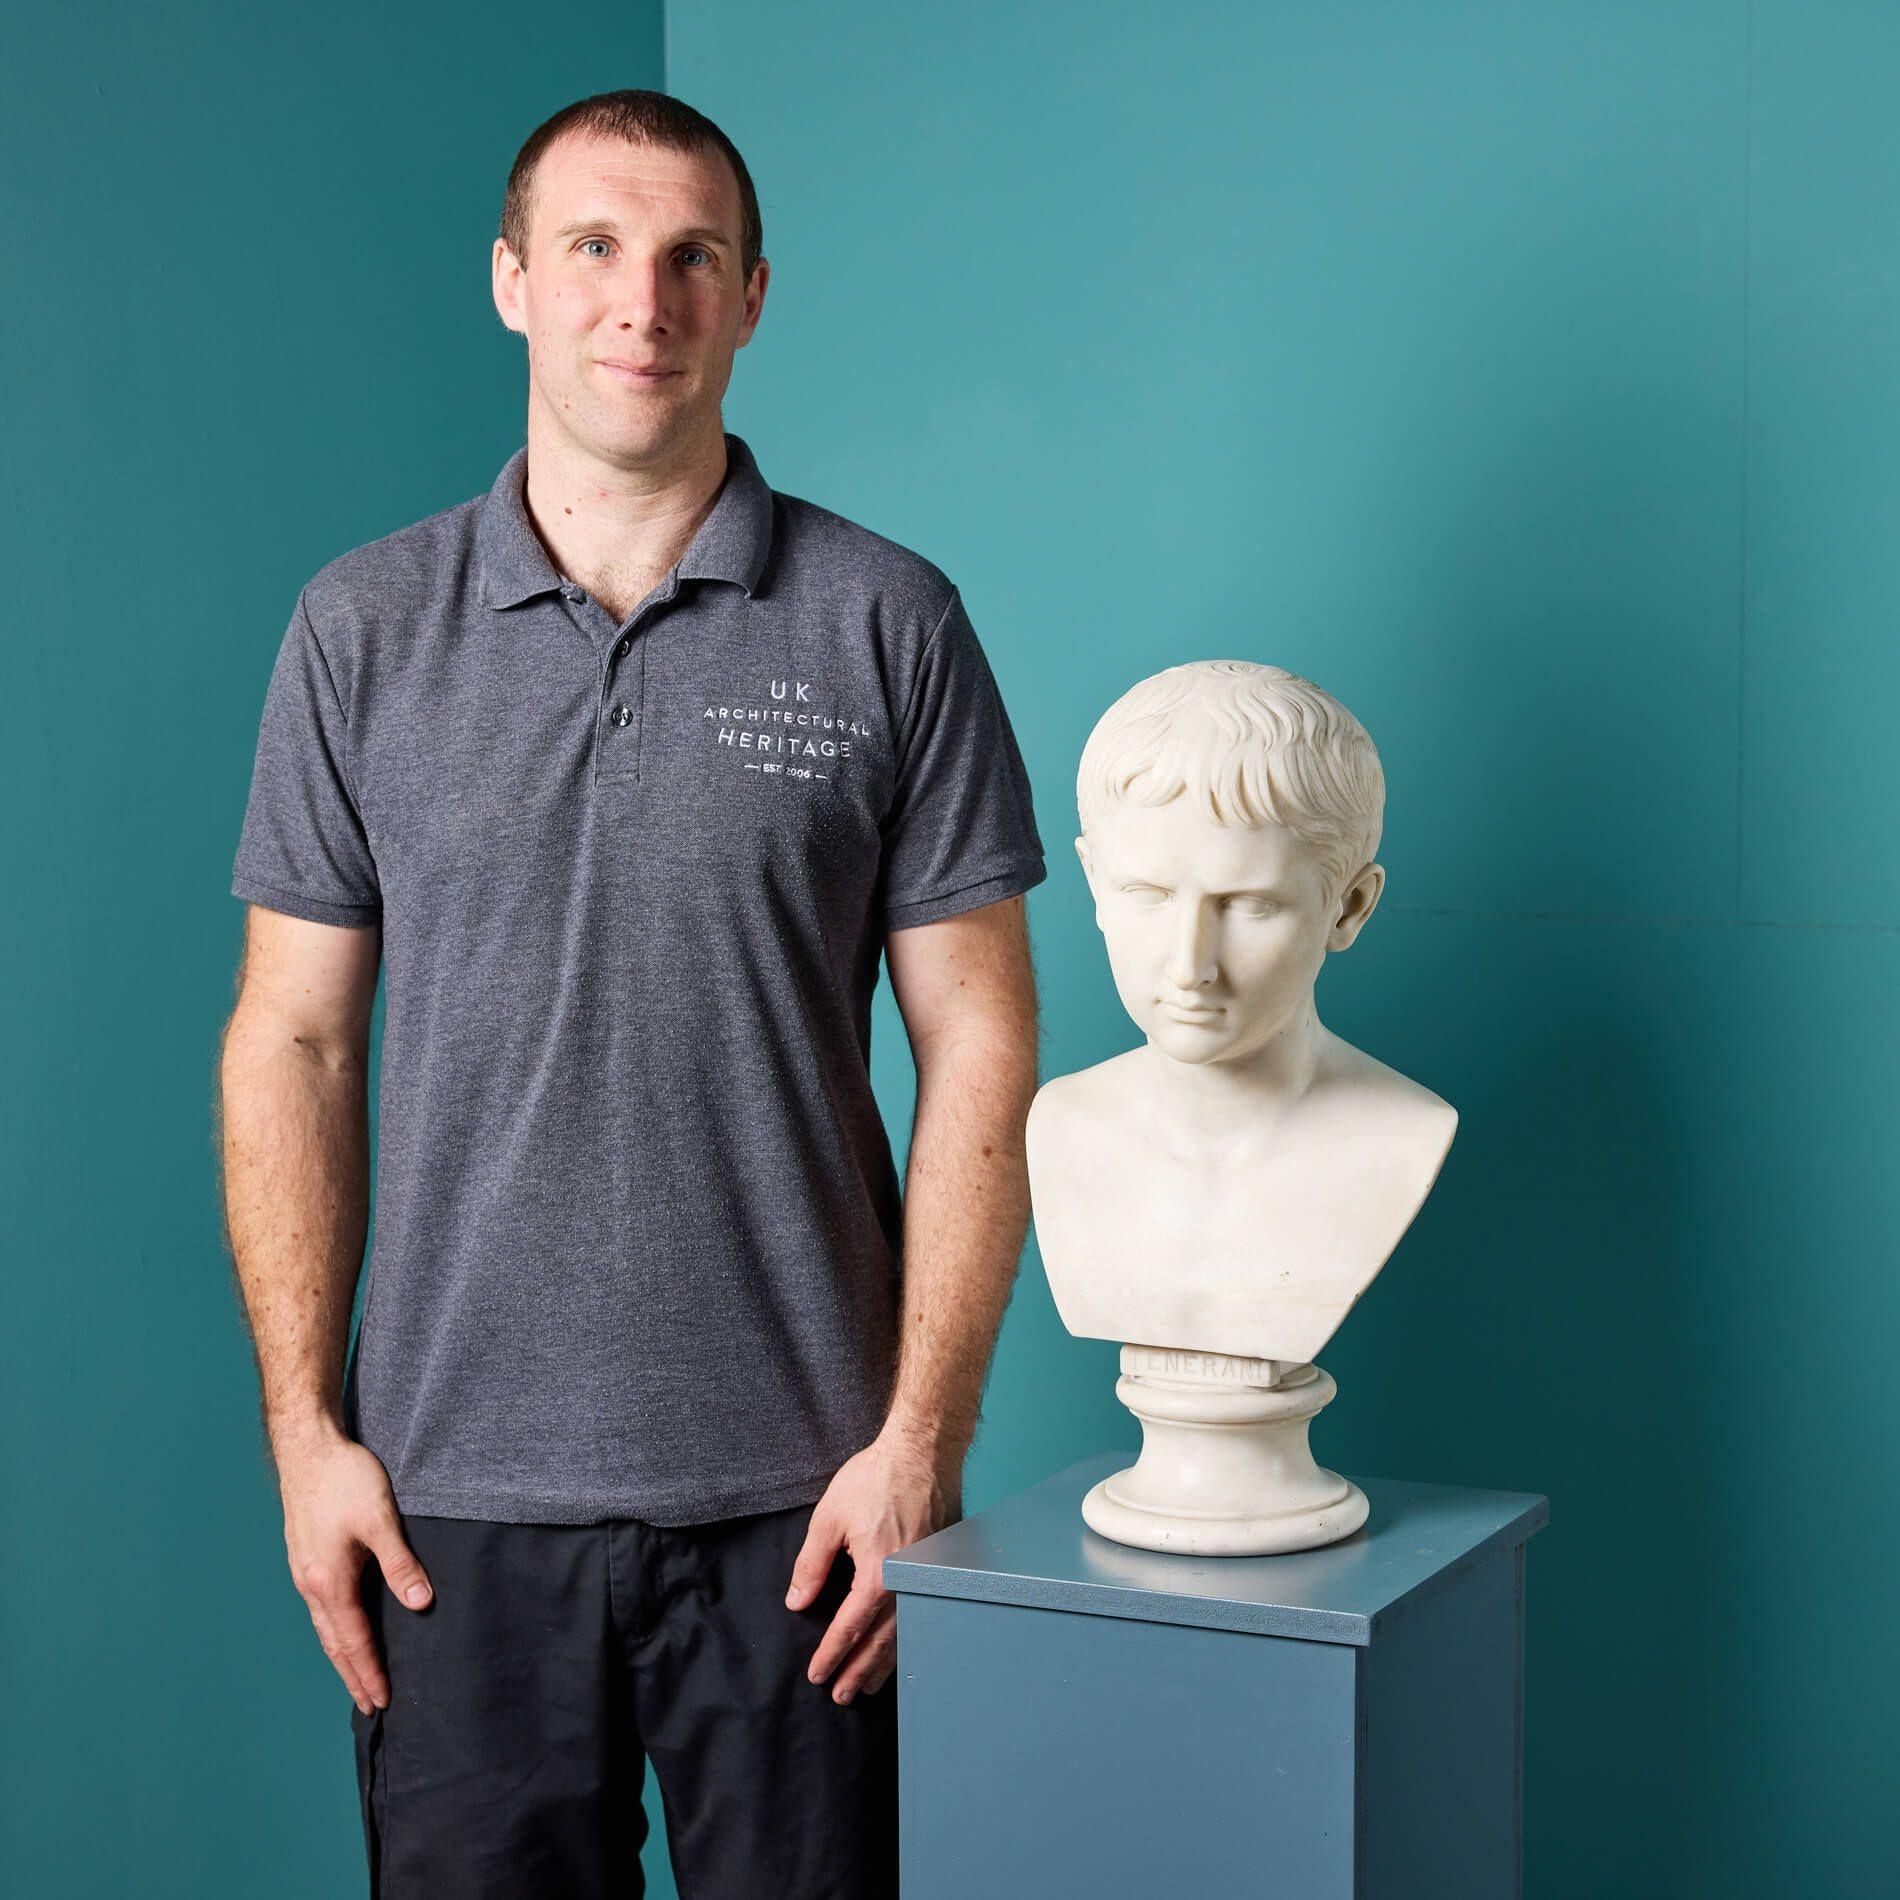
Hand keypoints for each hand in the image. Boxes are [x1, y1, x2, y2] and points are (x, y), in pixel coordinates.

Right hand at [276, 1425, 432, 1714]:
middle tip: (372, 1706)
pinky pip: (321, 1609)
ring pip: (325, 1627)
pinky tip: (343, 1629)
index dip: (370, 1671)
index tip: (384, 1701)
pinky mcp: (306, 1558)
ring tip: (358, 1678)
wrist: (308, 1448)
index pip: (354, 1640)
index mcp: (329, 1582)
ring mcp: (305, 1572)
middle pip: (334, 1643)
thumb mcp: (380, 1519)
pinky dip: (334, 1631)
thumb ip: (400, 1563)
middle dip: (353, 1675)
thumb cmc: (345, 1480)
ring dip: (342, 1656)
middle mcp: (311, 1584)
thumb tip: (421, 1602)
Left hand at [785, 1430, 961, 1703]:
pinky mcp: (940, 1570)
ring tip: (867, 1684)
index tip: (817, 1674)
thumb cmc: (877, 1478)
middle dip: (858, 1671)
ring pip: (906, 1635)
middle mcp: (907, 1585)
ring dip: (884, 1664)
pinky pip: (923, 1616)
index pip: (850, 1628)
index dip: (831, 1654)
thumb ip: (812, 1564)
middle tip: (840, 1695)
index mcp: (878, 1574)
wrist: (923, 1451)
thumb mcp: (830, 1517)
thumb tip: (797, 1600)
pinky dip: (908, 1640)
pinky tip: (900, 1649)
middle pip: (881, 1643)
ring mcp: (928, 1579)